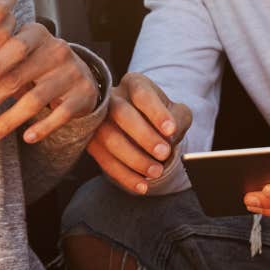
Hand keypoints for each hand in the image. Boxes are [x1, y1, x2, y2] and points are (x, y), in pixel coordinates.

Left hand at [0, 24, 100, 143]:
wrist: (78, 73)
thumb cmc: (35, 63)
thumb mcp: (19, 52)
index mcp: (36, 34)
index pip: (15, 47)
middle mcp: (56, 50)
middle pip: (19, 78)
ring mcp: (72, 72)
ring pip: (36, 99)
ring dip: (8, 121)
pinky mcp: (83, 94)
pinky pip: (61, 114)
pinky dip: (43, 128)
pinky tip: (26, 138)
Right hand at [85, 72, 191, 194]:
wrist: (145, 126)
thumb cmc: (162, 117)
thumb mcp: (178, 113)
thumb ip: (178, 119)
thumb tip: (169, 135)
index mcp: (134, 83)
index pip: (143, 94)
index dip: (157, 113)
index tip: (171, 131)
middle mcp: (111, 97)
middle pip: (121, 113)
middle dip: (144, 136)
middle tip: (164, 154)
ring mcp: (97, 119)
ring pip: (108, 138)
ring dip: (133, 159)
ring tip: (156, 172)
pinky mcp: (91, 141)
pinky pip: (104, 160)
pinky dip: (124, 175)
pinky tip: (141, 186)